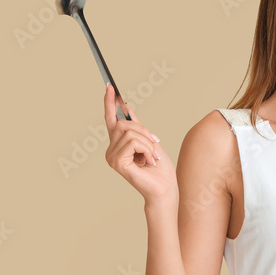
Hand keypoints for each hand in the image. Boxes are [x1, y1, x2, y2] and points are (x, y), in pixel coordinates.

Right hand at [103, 84, 176, 202]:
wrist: (165, 187)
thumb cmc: (159, 168)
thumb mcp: (149, 140)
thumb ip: (136, 125)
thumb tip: (125, 106)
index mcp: (117, 145)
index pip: (111, 120)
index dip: (110, 103)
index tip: (110, 86)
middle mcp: (110, 150)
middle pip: (123, 124)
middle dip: (144, 130)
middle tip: (155, 143)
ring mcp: (112, 157)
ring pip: (131, 132)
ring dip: (148, 143)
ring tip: (151, 157)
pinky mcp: (117, 162)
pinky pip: (134, 142)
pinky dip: (147, 149)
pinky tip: (148, 161)